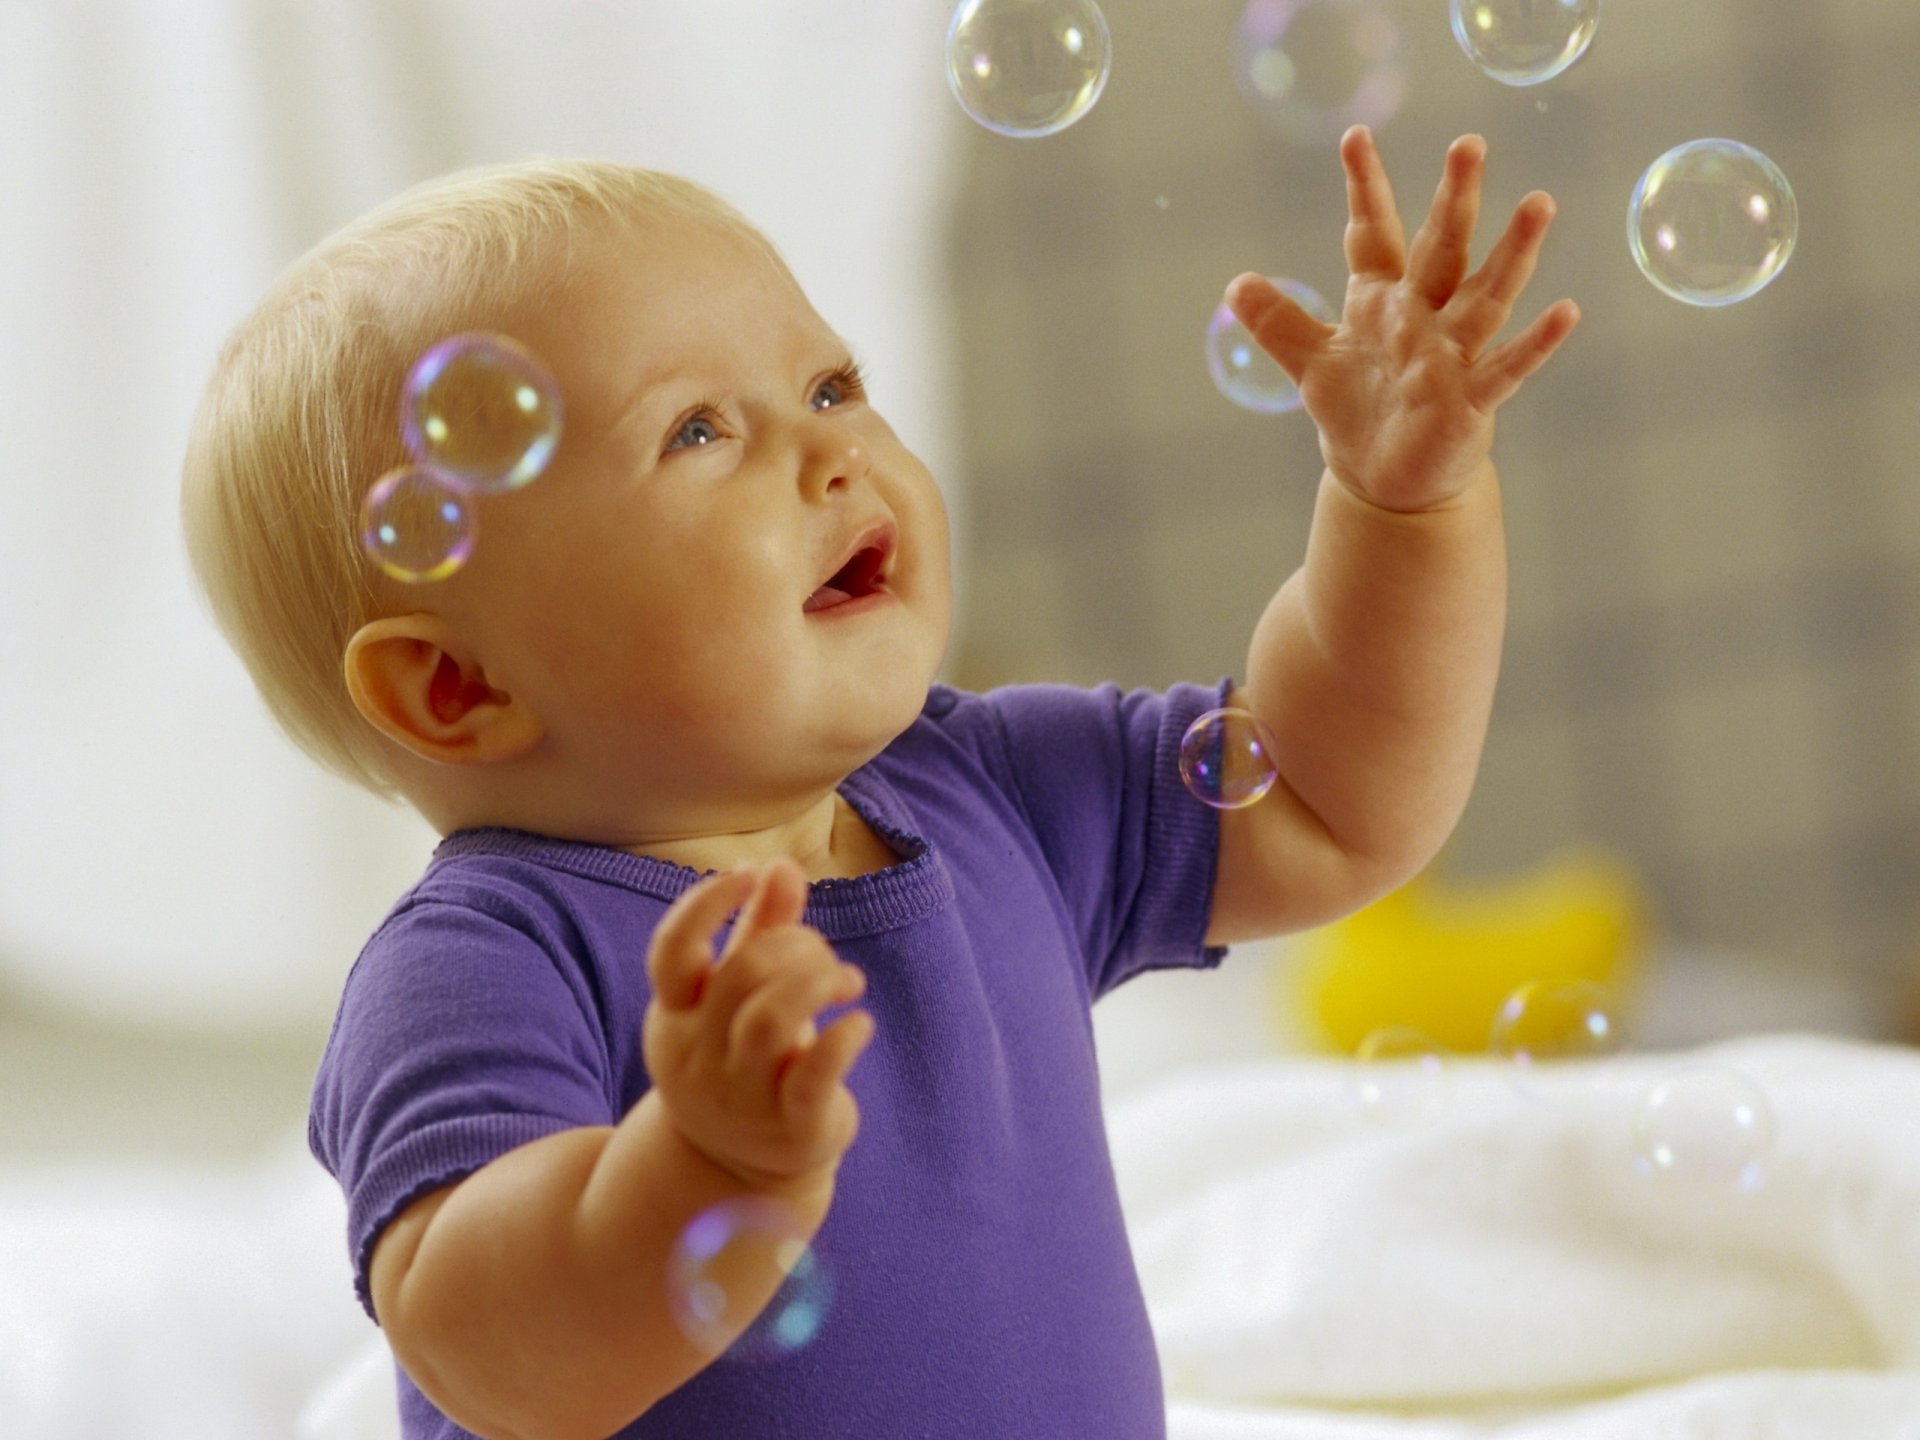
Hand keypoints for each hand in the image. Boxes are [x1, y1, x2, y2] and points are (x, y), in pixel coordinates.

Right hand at [642, 859, 872, 1192]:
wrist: (744, 1172)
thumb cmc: (749, 1057)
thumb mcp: (745, 994)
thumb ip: (761, 928)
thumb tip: (779, 863)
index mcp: (674, 1016)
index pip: (672, 952)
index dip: (705, 904)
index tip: (747, 875)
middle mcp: (696, 1056)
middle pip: (741, 976)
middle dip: (794, 945)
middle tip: (823, 955)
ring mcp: (739, 1097)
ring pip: (770, 1021)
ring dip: (818, 982)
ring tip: (847, 980)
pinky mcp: (790, 1127)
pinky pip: (814, 1075)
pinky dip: (844, 1039)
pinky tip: (861, 1022)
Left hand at [1226, 126, 1579, 512]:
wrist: (1383, 477)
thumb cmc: (1356, 410)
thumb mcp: (1310, 362)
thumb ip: (1278, 321)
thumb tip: (1235, 286)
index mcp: (1383, 299)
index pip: (1374, 234)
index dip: (1364, 189)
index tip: (1355, 137)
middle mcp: (1423, 315)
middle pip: (1441, 249)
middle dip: (1454, 199)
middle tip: (1468, 143)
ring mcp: (1452, 354)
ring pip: (1486, 296)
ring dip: (1513, 254)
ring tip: (1539, 204)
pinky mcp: (1470, 399)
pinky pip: (1506, 367)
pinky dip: (1535, 343)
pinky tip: (1566, 313)